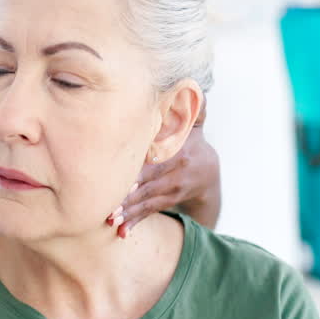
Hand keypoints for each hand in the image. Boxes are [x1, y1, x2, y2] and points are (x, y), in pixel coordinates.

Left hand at [108, 103, 218, 236]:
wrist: (209, 171)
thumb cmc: (188, 140)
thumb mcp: (192, 122)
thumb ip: (190, 106)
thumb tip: (195, 85)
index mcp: (180, 151)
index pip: (158, 160)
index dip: (142, 170)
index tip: (124, 178)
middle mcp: (178, 171)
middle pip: (151, 184)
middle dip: (130, 196)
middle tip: (109, 207)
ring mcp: (174, 189)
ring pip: (149, 202)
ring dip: (130, 212)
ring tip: (111, 221)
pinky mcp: (168, 202)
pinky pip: (151, 212)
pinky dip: (136, 222)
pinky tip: (122, 233)